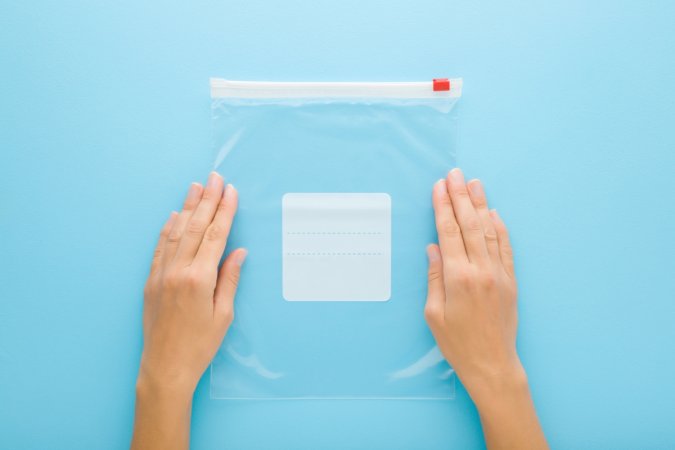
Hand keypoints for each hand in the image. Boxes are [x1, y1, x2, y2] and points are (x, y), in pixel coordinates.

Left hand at [132, 172, 245, 449]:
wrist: (165, 368)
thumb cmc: (200, 346)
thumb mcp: (223, 315)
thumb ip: (230, 279)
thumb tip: (238, 252)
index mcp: (200, 278)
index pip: (215, 235)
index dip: (225, 211)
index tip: (231, 191)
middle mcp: (178, 271)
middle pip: (195, 227)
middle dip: (207, 200)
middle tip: (214, 177)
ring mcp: (161, 274)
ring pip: (176, 232)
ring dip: (187, 207)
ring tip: (195, 186)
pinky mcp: (151, 281)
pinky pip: (160, 248)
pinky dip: (167, 229)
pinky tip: (174, 216)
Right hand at [425, 168, 546, 448]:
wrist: (492, 364)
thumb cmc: (458, 343)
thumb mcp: (434, 313)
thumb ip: (435, 277)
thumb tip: (433, 248)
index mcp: (458, 277)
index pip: (449, 232)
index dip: (443, 207)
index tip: (439, 186)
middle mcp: (481, 270)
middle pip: (469, 225)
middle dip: (460, 196)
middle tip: (455, 174)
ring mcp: (499, 274)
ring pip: (489, 231)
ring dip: (481, 205)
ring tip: (475, 183)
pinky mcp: (511, 281)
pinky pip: (506, 247)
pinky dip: (500, 228)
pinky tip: (494, 213)